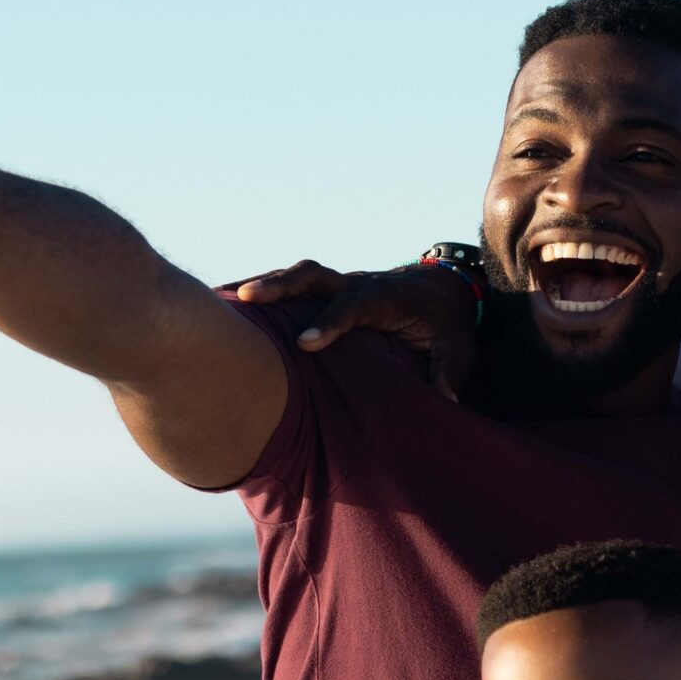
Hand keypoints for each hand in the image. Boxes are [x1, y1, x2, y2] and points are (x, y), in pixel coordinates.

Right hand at [235, 259, 480, 399]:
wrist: (444, 291)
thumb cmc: (448, 327)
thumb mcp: (459, 351)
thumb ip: (450, 374)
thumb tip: (446, 402)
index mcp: (389, 298)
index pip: (357, 305)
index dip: (331, 323)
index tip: (304, 344)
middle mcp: (359, 284)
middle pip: (316, 277)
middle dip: (282, 286)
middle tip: (246, 298)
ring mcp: (341, 285)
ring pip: (300, 277)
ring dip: (265, 285)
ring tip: (222, 300)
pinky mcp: (328, 292)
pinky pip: (295, 287)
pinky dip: (265, 291)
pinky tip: (227, 305)